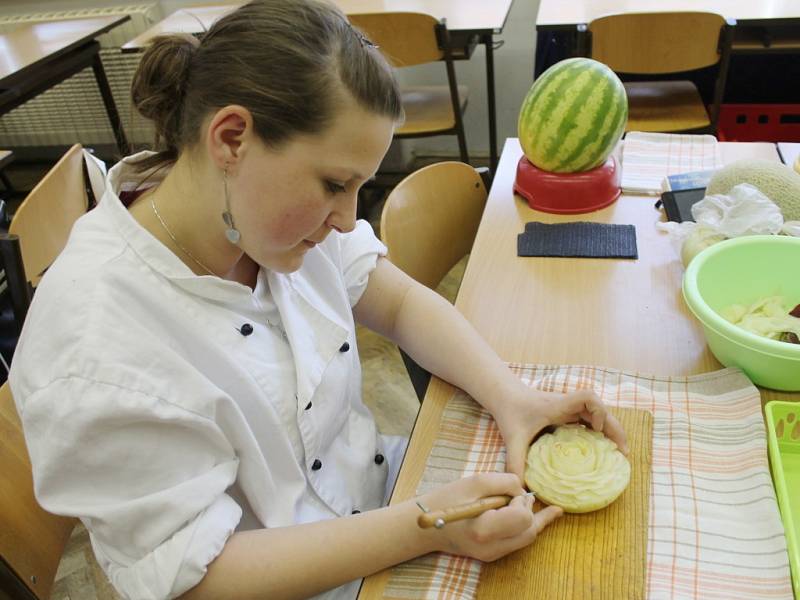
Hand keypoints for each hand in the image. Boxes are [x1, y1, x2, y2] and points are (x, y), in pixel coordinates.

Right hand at [415, 473, 562, 561]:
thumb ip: (505, 482)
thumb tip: (523, 492)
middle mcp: (491, 548)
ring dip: (531, 518)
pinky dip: (525, 527)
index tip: (509, 492)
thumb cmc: (446, 500)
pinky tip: (536, 514)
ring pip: (527, 538)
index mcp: (484, 530)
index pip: (523, 518)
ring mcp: (492, 555)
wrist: (424, 527)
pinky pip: (517, 541)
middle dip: (529, 510)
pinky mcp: (492, 555)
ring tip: (533, 503)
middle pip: (530, 531)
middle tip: (519, 495)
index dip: (522, 501)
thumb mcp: (475, 482)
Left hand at [492, 386, 628, 479]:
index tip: (597, 430)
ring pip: (599, 415)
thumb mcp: (512, 439)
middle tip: (622, 453)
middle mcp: (568, 405)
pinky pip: (590, 420)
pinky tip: (601, 449)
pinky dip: (599, 432)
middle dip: (614, 429)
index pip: (587, 397)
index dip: (598, 411)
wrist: (506, 396)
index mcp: (558, 406)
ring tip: (618, 453)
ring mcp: (570, 409)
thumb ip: (515, 463)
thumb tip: (520, 490)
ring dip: (610, 431)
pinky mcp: (568, 414)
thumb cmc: (510, 412)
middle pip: (602, 409)